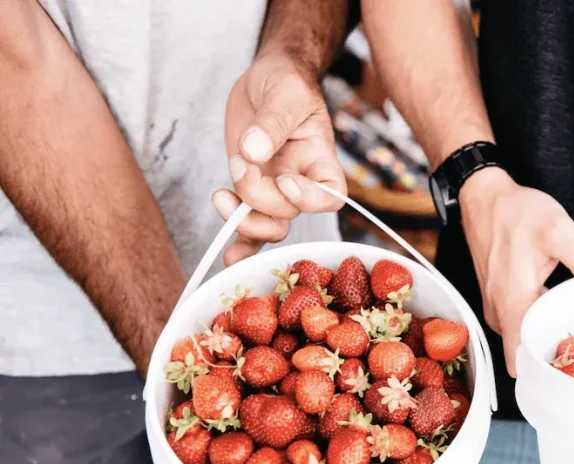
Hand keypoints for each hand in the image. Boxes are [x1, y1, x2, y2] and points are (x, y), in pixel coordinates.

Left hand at [215, 52, 345, 264]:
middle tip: (240, 163)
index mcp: (320, 160)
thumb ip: (272, 122)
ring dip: (244, 220)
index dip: (308, 198)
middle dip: (259, 196)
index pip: (330, 195)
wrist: (266, 78)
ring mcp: (275, 189)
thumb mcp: (284, 92)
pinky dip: (240, 243)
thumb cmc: (286, 82)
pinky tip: (229, 255)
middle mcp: (301, 180)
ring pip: (270, 226)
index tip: (285, 181)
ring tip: (221, 195)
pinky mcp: (252, 190)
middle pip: (288, 212)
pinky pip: (250, 225)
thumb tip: (253, 152)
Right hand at [459, 169, 573, 375]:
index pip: (522, 362)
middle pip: (526, 354)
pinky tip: (560, 305)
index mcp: (512, 306)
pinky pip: (520, 321)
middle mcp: (500, 314)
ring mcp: (497, 308)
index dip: (547, 369)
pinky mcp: (498, 299)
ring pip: (523, 337)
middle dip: (555, 352)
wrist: (483, 196)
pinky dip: (539, 319)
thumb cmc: (515, 213)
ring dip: (546, 333)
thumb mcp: (558, 231)